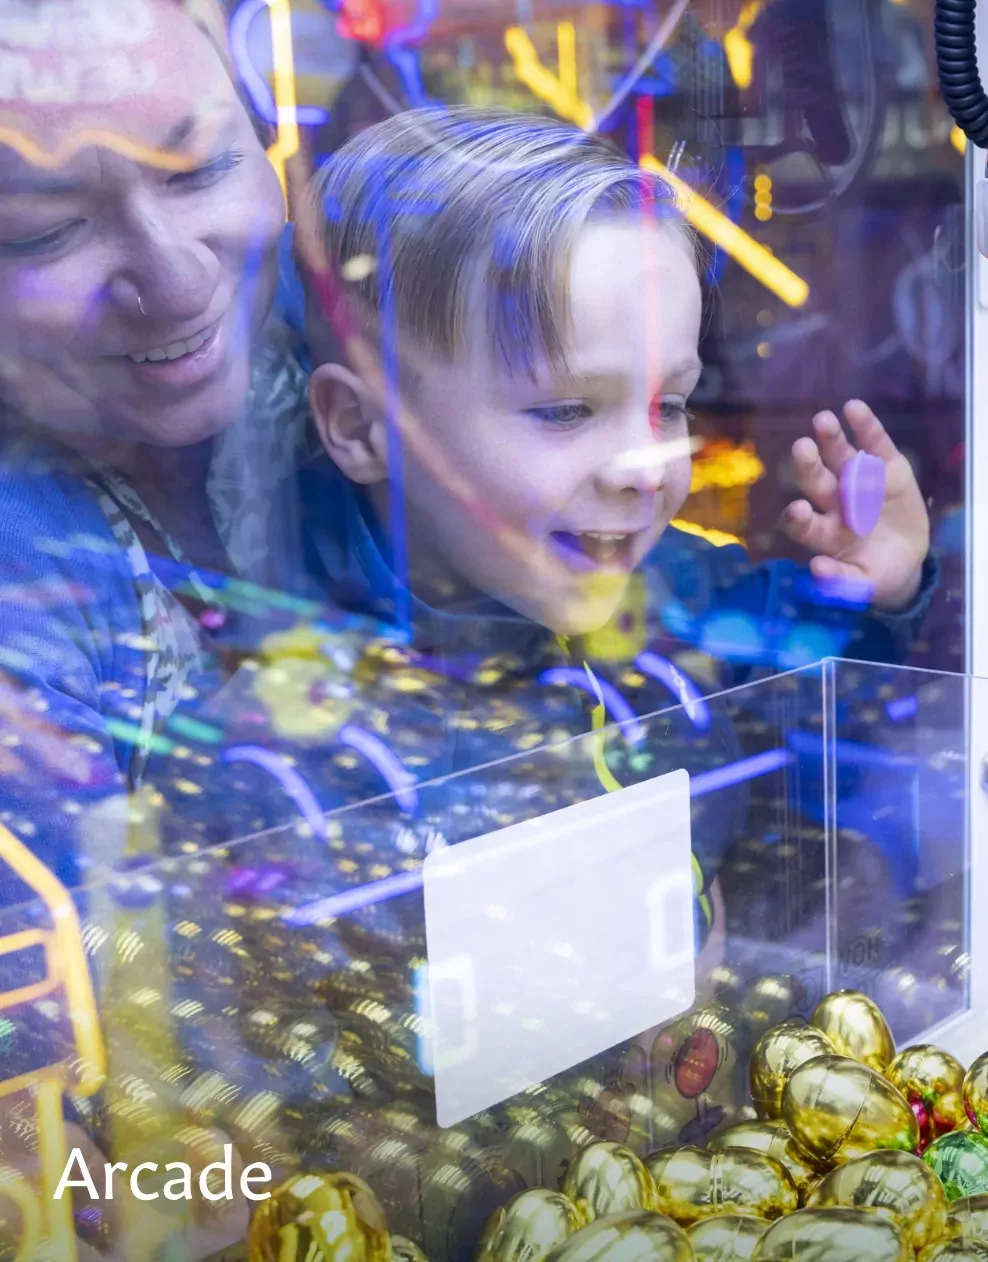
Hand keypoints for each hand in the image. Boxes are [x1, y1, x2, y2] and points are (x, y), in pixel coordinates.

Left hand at [782, 400, 930, 610]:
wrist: (907, 561)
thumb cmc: (876, 574)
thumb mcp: (863, 585)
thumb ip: (841, 581)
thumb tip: (816, 569)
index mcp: (824, 533)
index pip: (803, 524)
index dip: (799, 518)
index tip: (799, 511)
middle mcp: (835, 503)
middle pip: (817, 482)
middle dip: (809, 466)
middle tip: (801, 448)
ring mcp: (859, 482)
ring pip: (840, 457)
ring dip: (831, 439)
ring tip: (822, 420)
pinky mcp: (887, 469)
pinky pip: (874, 445)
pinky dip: (865, 427)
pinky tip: (854, 408)